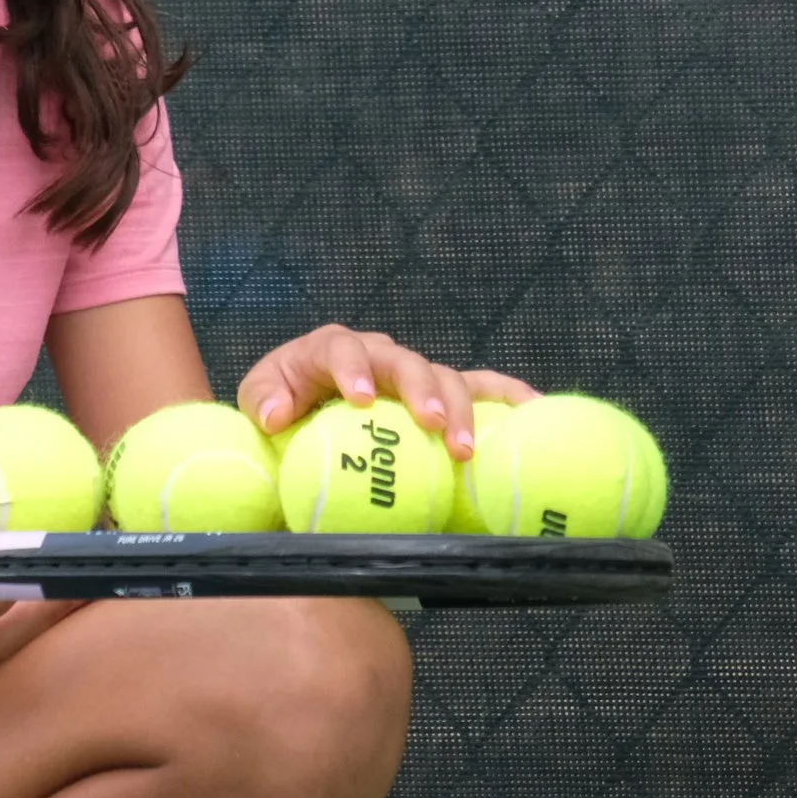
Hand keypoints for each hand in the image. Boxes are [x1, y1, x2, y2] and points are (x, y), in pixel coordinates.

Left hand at [238, 324, 537, 461]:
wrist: (302, 404)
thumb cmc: (282, 401)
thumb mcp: (261, 397)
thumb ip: (263, 400)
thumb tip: (276, 415)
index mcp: (330, 349)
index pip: (341, 349)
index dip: (353, 369)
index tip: (360, 401)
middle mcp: (378, 353)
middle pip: (404, 361)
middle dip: (421, 389)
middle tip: (431, 426)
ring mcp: (413, 371)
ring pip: (445, 376)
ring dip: (460, 408)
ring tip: (465, 449)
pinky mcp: (440, 389)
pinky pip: (481, 387)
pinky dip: (509, 394)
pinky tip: (535, 410)